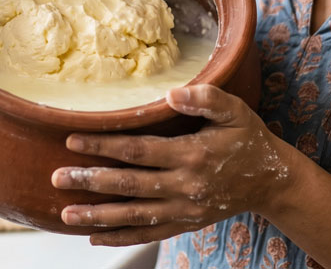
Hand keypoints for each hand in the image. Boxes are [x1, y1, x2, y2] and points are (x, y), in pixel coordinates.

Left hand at [52, 84, 292, 245]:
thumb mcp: (235, 111)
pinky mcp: (184, 224)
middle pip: (129, 185)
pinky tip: (94, 236)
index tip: (73, 140)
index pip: (140, 151)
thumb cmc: (249, 139)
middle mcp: (185, 186)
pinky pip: (148, 234)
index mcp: (193, 155)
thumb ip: (205, 99)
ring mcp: (184, 210)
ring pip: (134, 215)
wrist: (273, 182)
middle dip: (91, 181)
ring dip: (98, 216)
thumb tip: (171, 93)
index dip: (105, 146)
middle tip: (57, 177)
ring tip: (66, 213)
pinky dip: (120, 238)